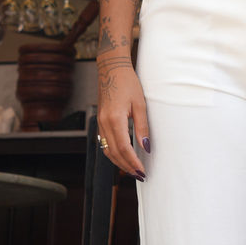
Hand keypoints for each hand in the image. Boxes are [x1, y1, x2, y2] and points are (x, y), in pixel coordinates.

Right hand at [97, 51, 149, 179]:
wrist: (111, 69)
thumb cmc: (128, 82)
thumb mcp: (140, 103)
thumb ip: (142, 126)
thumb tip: (146, 146)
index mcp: (114, 119)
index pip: (123, 148)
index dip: (132, 162)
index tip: (142, 171)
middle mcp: (104, 123)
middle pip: (113, 153)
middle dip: (126, 166)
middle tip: (139, 175)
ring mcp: (99, 123)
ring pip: (107, 150)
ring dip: (119, 162)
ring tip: (132, 170)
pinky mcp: (100, 122)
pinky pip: (104, 143)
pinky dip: (113, 153)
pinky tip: (123, 156)